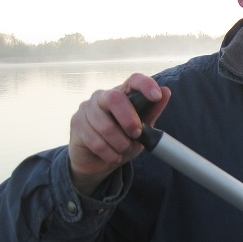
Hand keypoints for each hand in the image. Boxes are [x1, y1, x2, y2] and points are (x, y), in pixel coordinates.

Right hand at [68, 73, 170, 195]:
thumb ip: (152, 112)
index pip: (133, 80)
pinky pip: (95, 141)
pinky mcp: (76, 123)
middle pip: (115, 98)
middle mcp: (102, 97)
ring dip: (120, 144)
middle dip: (129, 119)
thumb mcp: (142, 129)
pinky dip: (110, 154)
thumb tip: (166, 91)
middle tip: (136, 134)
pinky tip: (112, 156)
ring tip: (123, 149)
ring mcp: (87, 108)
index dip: (145, 85)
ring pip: (105, 125)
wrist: (97, 161)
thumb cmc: (121, 140)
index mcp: (122, 94)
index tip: (156, 96)